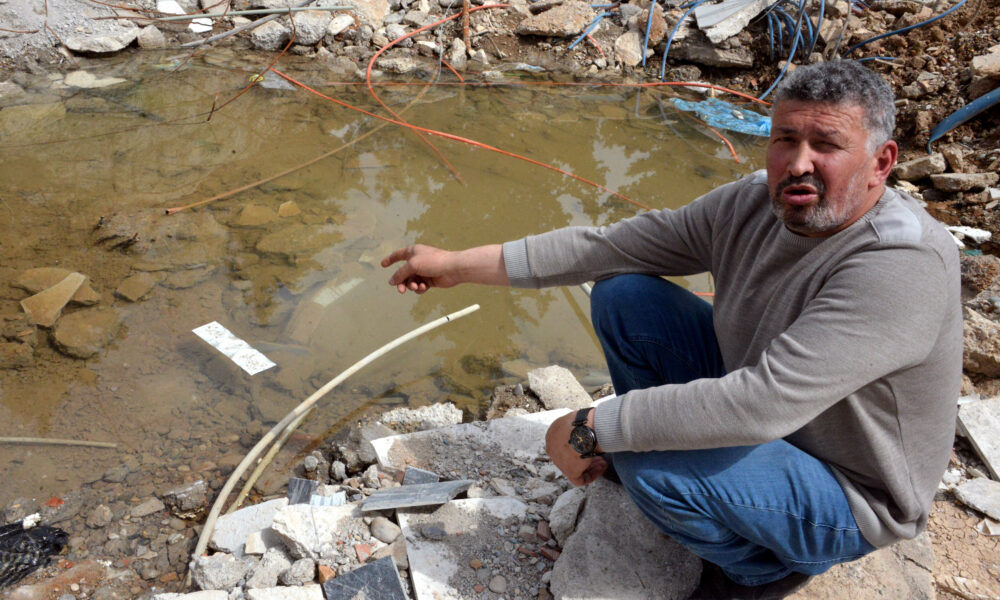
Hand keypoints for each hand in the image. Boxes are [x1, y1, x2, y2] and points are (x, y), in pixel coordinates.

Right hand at [381, 243, 507, 294]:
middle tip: (401, 290)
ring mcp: (424, 271)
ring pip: (411, 281)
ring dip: (412, 286)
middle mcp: (418, 261)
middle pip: (403, 273)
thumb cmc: (433, 262)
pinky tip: (424, 288)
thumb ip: (400, 274)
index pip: (398, 255)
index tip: (382, 264)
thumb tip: (391, 282)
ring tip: (417, 287)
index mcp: (413, 252)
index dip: (390, 259)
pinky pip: (419, 287)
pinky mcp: (430, 280)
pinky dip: (420, 289)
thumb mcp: (412, 266)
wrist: (453, 269)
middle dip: (401, 282)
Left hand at [545, 410, 607, 485]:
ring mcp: (559, 461)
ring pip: (575, 467)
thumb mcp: (578, 419)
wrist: (584, 429)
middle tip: (598, 455)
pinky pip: (580, 479)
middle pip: (569, 456)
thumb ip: (580, 428)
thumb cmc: (584, 420)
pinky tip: (602, 468)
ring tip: (603, 462)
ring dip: (591, 466)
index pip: (565, 443)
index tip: (591, 443)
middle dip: (584, 456)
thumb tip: (590, 430)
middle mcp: (552, 448)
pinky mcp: (568, 471)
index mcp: (553, 433)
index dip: (580, 445)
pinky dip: (592, 475)